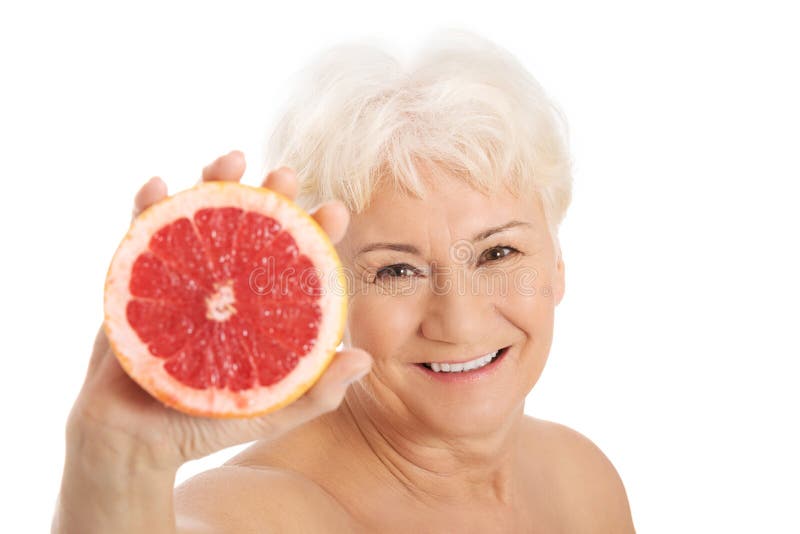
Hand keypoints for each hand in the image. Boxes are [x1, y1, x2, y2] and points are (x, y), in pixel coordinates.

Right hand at [67, 151, 371, 471]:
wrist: (133, 441)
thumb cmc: (205, 423)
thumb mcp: (269, 412)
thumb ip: (316, 392)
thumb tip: (364, 359)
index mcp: (258, 305)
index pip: (295, 260)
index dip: (317, 232)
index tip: (336, 210)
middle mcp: (225, 283)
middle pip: (251, 226)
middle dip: (270, 195)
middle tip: (286, 173)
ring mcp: (184, 276)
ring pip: (201, 217)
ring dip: (215, 182)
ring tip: (232, 158)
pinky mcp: (139, 278)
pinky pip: (141, 235)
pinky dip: (147, 207)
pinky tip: (157, 185)